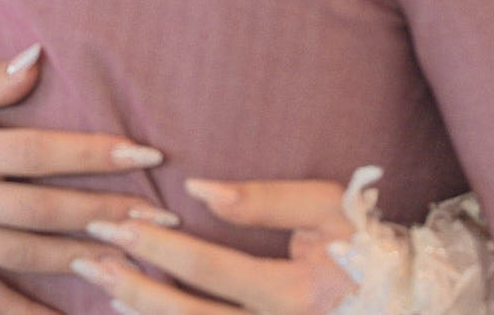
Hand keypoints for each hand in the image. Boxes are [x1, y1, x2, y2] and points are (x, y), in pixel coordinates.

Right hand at [0, 51, 174, 314]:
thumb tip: (37, 57)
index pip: (42, 150)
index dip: (95, 152)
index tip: (146, 152)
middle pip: (47, 208)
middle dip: (109, 212)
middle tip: (165, 219)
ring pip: (29, 253)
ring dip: (85, 257)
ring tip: (137, 260)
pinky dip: (29, 313)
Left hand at [69, 179, 356, 313]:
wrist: (405, 301)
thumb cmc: (365, 243)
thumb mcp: (327, 207)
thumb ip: (264, 200)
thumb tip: (197, 191)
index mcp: (298, 295)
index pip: (210, 269)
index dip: (157, 246)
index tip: (114, 224)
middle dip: (134, 289)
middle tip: (88, 263)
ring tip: (104, 291)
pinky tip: (138, 314)